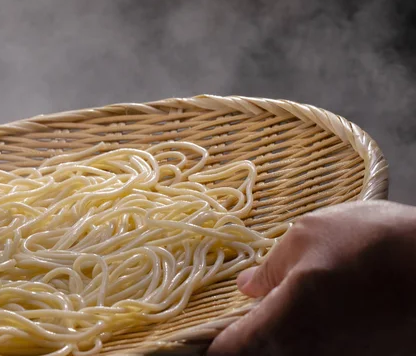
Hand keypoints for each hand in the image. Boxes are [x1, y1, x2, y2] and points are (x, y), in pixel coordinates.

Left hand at [208, 200, 415, 355]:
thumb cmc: (375, 243)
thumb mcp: (309, 237)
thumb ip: (270, 267)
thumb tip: (247, 287)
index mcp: (284, 322)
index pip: (231, 350)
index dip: (215, 343)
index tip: (205, 334)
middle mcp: (310, 353)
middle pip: (262, 355)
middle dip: (250, 338)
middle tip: (254, 311)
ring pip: (293, 354)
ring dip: (282, 337)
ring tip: (296, 304)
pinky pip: (327, 351)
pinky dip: (314, 338)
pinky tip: (327, 311)